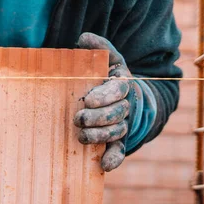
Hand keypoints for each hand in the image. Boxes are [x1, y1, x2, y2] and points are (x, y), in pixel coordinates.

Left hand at [75, 32, 136, 171]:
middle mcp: (125, 105)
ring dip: (100, 136)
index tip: (87, 100)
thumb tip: (84, 38)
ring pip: (116, 132)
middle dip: (98, 118)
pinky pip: (119, 151)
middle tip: (78, 118)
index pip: (117, 90)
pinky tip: (103, 165)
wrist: (123, 98)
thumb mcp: (107, 60)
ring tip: (82, 136)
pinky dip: (113, 159)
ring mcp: (123, 124)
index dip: (104, 96)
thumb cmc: (108, 77)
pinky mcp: (118, 140)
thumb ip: (99, 48)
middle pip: (117, 114)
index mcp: (121, 84)